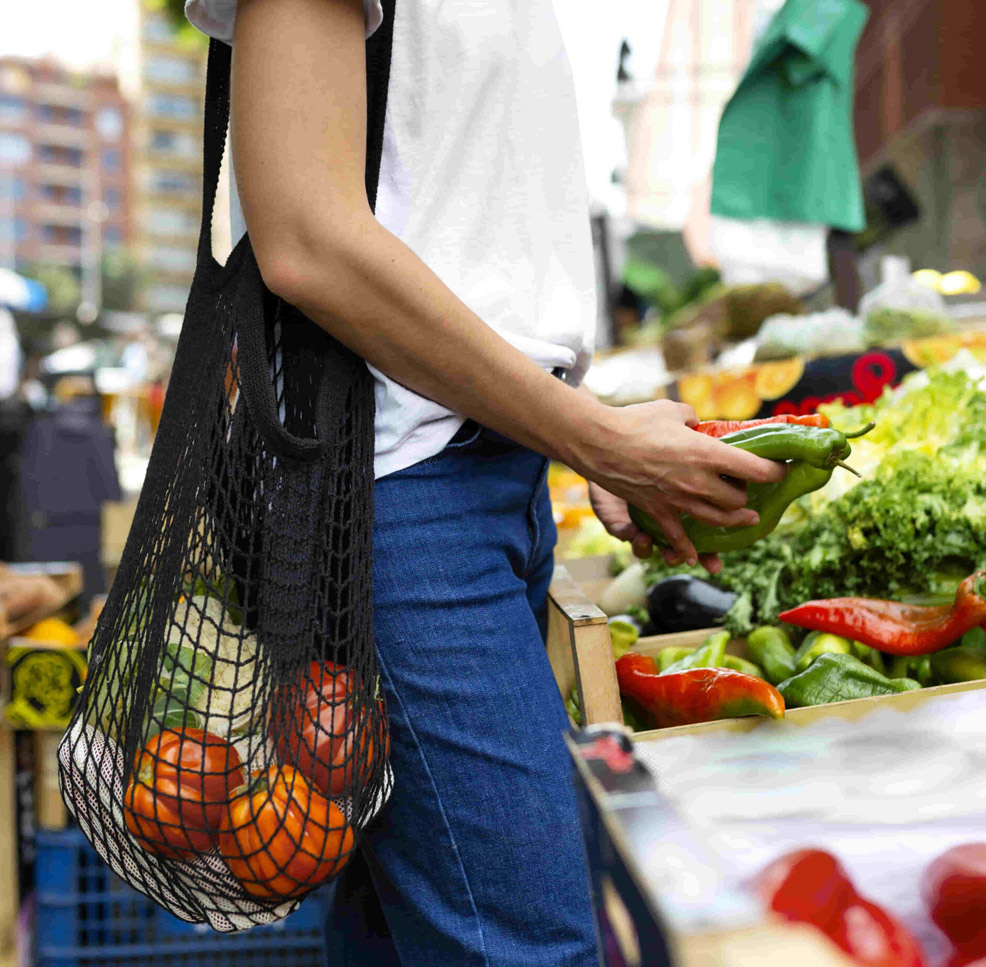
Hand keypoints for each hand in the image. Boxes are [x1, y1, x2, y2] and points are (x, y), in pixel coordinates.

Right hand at [572, 399, 786, 566]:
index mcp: (707, 453)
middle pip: (737, 500)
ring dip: (734, 520)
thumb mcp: (672, 411)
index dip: (775, 472)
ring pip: (716, 520)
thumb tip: (696, 426)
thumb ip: (691, 420)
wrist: (599, 442)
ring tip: (745, 519)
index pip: (756, 469)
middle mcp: (698, 481)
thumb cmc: (635, 421)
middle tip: (750, 488)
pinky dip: (686, 549)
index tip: (781, 470)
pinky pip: (677, 537)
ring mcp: (678, 500)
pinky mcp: (657, 511)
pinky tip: (695, 557)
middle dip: (748, 495)